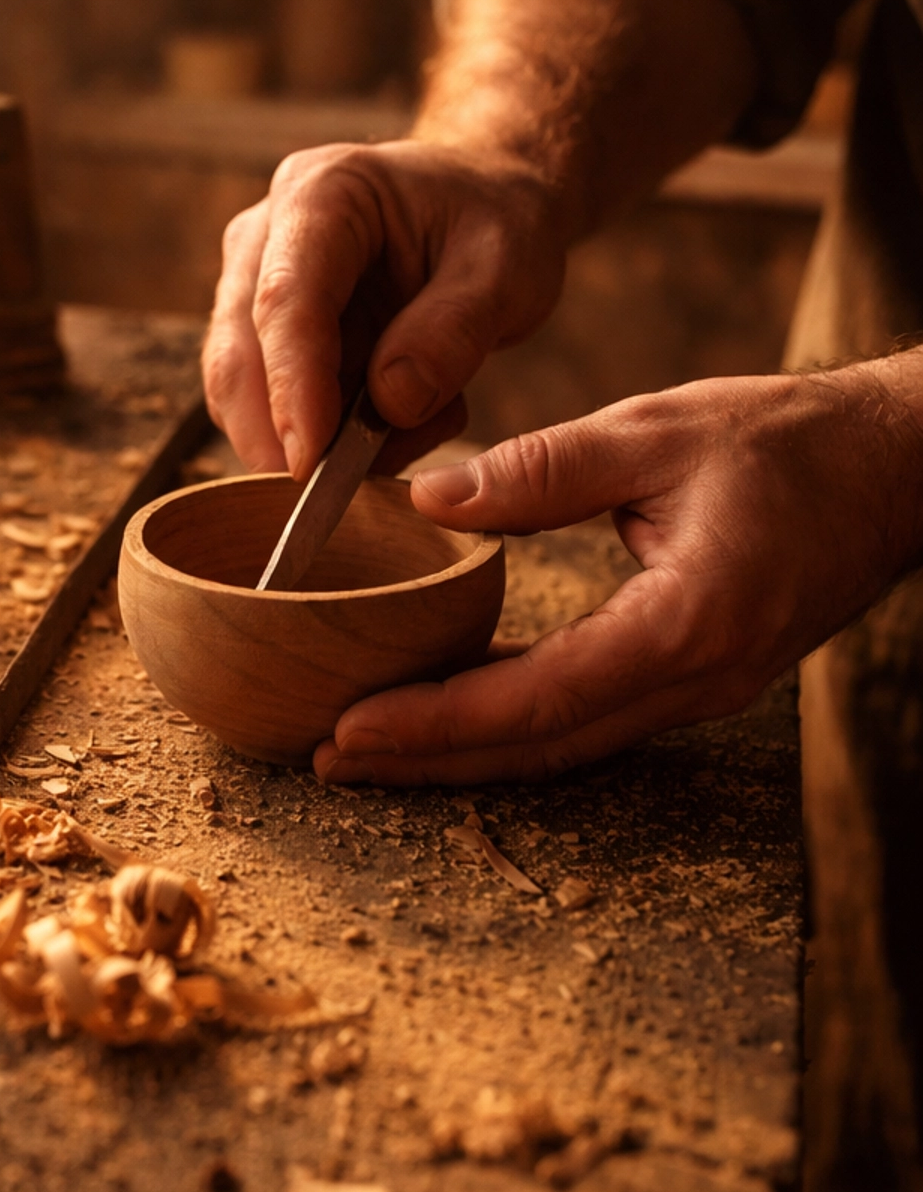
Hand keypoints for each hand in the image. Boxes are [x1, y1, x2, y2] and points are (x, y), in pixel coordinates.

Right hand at [202, 140, 569, 477]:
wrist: (483, 202)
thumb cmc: (494, 221)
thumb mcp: (506, 265)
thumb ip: (455, 330)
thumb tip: (391, 404)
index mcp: (323, 193)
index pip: (285, 300)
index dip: (291, 388)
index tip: (308, 465)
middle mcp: (267, 235)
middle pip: (238, 352)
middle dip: (277, 433)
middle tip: (339, 496)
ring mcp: (253, 283)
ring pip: (238, 390)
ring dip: (307, 440)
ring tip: (407, 432)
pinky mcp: (262, 332)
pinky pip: (267, 405)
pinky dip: (320, 438)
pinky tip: (393, 425)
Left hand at [314, 365, 922, 786]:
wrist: (898, 467)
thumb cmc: (788, 439)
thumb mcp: (656, 429)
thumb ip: (537, 470)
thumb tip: (426, 500)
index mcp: (685, 622)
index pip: (536, 698)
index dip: (437, 723)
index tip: (351, 730)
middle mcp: (696, 680)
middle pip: (539, 747)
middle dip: (430, 762)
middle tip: (327, 761)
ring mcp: (703, 691)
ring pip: (563, 747)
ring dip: (464, 755)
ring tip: (369, 751)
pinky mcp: (698, 679)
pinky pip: (589, 721)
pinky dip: (514, 726)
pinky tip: (450, 713)